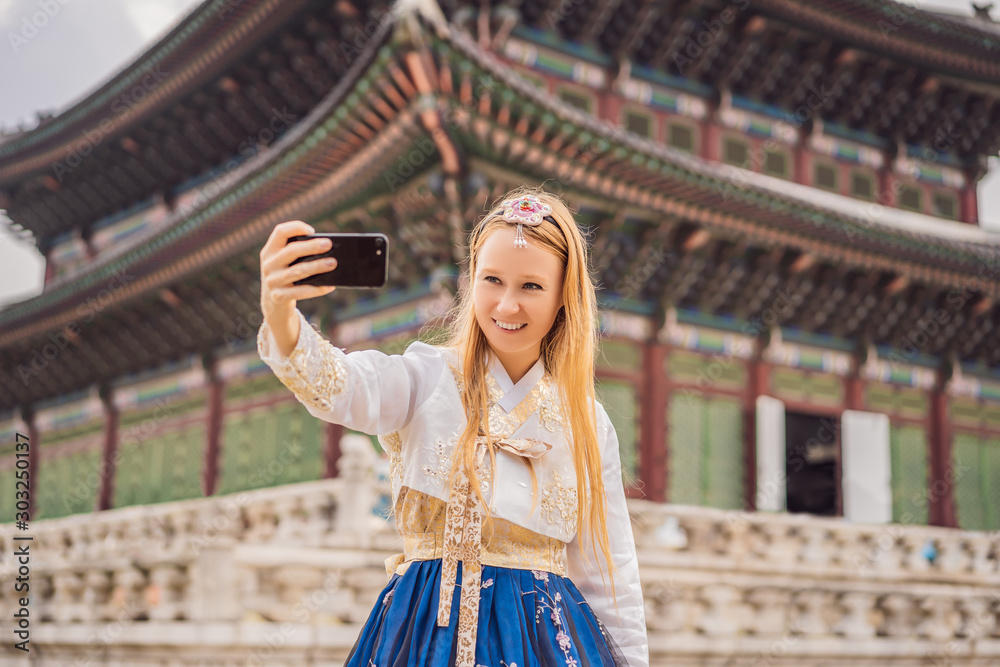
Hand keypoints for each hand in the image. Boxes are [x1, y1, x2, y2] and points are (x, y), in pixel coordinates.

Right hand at [259, 220, 336, 356]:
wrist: (274, 304)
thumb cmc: (287, 275)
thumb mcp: (286, 262)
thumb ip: (299, 254)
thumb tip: (328, 250)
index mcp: (270, 250)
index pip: (280, 232)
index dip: (295, 228)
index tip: (312, 230)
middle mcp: (269, 264)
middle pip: (291, 251)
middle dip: (311, 247)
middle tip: (329, 244)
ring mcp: (272, 281)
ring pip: (297, 271)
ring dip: (317, 266)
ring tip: (333, 263)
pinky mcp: (279, 297)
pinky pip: (301, 292)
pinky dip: (317, 289)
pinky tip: (330, 286)